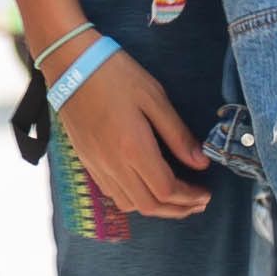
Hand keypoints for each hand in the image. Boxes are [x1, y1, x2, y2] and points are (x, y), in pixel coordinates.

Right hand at [58, 48, 212, 220]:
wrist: (70, 66)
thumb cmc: (115, 75)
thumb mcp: (155, 98)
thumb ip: (178, 134)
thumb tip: (201, 163)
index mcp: (134, 148)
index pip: (166, 189)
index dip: (190, 197)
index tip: (206, 193)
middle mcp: (113, 164)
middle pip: (149, 205)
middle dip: (177, 209)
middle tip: (197, 202)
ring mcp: (97, 164)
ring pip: (129, 204)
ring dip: (155, 207)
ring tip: (175, 199)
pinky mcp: (86, 160)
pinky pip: (112, 192)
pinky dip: (134, 198)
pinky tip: (145, 186)